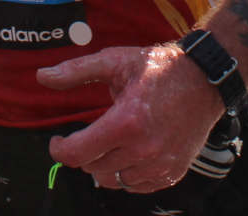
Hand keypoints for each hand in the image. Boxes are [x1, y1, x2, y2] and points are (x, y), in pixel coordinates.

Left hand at [41, 44, 223, 191]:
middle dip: (84, 152)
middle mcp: (143, 149)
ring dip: (104, 165)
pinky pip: (135, 187)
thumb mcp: (116, 61)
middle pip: (92, 168)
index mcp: (126, 121)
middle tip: (90, 134)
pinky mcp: (171, 173)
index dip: (60, 149)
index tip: (58, 141)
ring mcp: (159, 164)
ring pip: (112, 181)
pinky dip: (126, 174)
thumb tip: (42, 76)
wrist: (205, 80)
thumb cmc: (159, 68)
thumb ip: (76, 71)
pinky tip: (129, 153)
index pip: (77, 154)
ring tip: (110, 143)